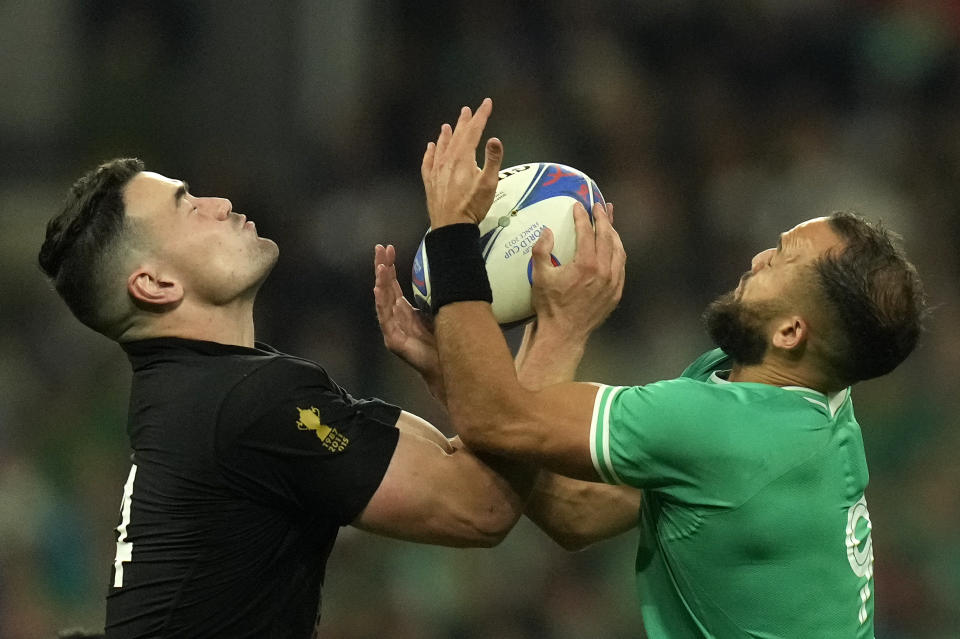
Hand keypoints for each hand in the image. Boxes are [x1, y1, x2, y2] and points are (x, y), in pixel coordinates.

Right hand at [373, 244, 440, 381]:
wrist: (446, 366)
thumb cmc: (442, 341)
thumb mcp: (437, 311)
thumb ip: (430, 296)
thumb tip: (439, 272)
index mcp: (404, 310)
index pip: (393, 284)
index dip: (390, 267)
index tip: (389, 248)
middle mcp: (395, 317)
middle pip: (385, 288)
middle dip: (382, 268)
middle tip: (380, 248)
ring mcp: (392, 328)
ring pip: (383, 300)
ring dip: (381, 281)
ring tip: (380, 265)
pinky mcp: (393, 340)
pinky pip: (385, 318)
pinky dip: (381, 303)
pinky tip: (378, 289)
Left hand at [421, 97, 503, 227]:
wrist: (451, 227)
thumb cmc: (472, 206)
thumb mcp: (489, 184)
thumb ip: (493, 160)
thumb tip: (494, 139)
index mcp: (463, 158)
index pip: (474, 131)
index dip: (481, 116)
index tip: (487, 103)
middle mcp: (447, 160)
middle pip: (457, 136)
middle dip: (464, 122)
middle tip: (467, 110)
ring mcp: (436, 171)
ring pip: (441, 146)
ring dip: (446, 135)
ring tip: (448, 125)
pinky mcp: (430, 182)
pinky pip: (428, 162)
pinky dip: (430, 152)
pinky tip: (430, 147)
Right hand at [529, 201, 624, 343]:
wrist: (564, 334)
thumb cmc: (550, 305)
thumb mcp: (539, 276)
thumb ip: (541, 251)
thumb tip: (547, 231)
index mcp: (586, 264)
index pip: (587, 232)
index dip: (583, 217)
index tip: (579, 206)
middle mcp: (604, 271)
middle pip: (608, 237)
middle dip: (603, 219)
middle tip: (599, 206)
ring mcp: (613, 282)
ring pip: (619, 250)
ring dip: (614, 233)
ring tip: (609, 221)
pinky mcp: (616, 292)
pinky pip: (621, 266)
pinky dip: (617, 252)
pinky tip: (613, 246)